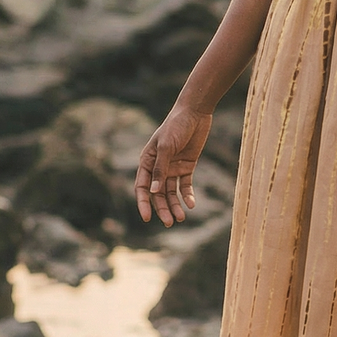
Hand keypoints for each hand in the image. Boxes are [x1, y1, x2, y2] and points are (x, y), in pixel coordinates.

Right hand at [135, 106, 212, 226]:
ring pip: (171, 192)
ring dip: (175, 205)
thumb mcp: (166, 147)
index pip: (142, 187)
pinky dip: (188, 195)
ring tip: (181, 218)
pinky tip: (191, 204)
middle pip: (157, 193)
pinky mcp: (187, 166)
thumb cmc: (176, 126)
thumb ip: (160, 168)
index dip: (143, 203)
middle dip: (163, 208)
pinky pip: (185, 185)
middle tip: (170, 223)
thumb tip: (153, 191)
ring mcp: (173, 167)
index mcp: (147, 161)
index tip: (147, 218)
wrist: (195, 113)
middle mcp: (158, 167)